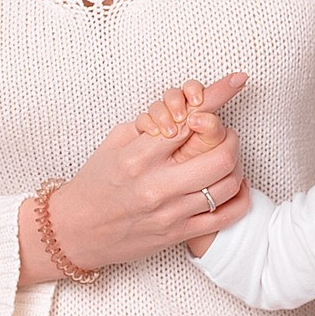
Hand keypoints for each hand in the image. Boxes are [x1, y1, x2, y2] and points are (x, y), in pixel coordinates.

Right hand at [23, 74, 251, 279]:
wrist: (75, 232)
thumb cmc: (95, 182)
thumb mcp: (113, 144)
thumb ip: (149, 125)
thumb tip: (185, 107)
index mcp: (138, 157)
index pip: (189, 122)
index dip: (218, 98)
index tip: (238, 80)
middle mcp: (157, 186)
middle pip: (220, 156)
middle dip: (230, 137)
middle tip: (224, 133)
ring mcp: (170, 214)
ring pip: (228, 185)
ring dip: (235, 165)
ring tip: (226, 158)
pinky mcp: (178, 235)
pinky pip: (226, 216)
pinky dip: (239, 197)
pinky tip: (233, 186)